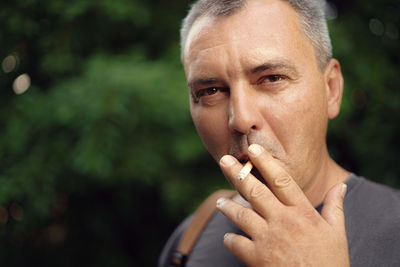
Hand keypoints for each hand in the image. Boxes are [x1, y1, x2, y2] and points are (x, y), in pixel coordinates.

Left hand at [216, 144, 348, 266]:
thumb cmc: (330, 263)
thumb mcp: (337, 233)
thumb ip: (335, 206)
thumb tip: (341, 185)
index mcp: (303, 213)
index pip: (282, 180)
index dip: (266, 162)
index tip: (253, 149)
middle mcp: (283, 222)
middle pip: (255, 191)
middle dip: (237, 173)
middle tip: (223, 160)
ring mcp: (268, 240)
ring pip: (241, 214)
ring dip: (228, 206)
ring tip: (221, 202)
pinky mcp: (257, 258)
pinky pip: (236, 243)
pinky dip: (230, 239)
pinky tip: (229, 237)